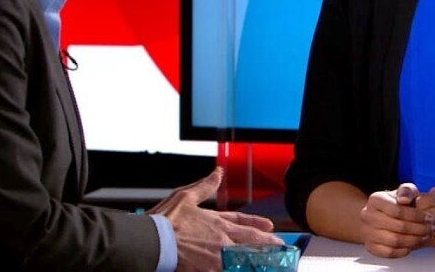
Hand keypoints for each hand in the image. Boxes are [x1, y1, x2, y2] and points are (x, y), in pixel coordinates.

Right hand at [149, 167, 281, 271]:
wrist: (154, 241)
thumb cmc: (166, 220)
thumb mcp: (186, 196)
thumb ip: (205, 186)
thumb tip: (218, 173)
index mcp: (217, 222)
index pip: (243, 223)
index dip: (258, 224)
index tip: (271, 226)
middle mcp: (221, 240)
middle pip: (250, 242)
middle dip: (267, 244)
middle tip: (280, 246)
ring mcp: (217, 257)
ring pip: (243, 259)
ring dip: (256, 260)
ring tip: (268, 263)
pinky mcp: (208, 271)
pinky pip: (228, 270)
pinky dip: (238, 269)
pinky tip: (243, 269)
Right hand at [359, 183, 433, 257]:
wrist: (376, 216)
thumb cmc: (393, 203)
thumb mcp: (401, 192)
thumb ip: (407, 191)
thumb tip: (405, 199)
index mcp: (375, 200)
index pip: (398, 210)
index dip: (417, 216)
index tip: (429, 218)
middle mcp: (367, 216)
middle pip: (398, 227)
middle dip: (419, 229)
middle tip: (431, 229)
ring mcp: (367, 232)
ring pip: (395, 241)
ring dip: (415, 241)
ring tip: (426, 237)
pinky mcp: (371, 246)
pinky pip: (389, 252)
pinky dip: (404, 251)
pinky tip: (413, 245)